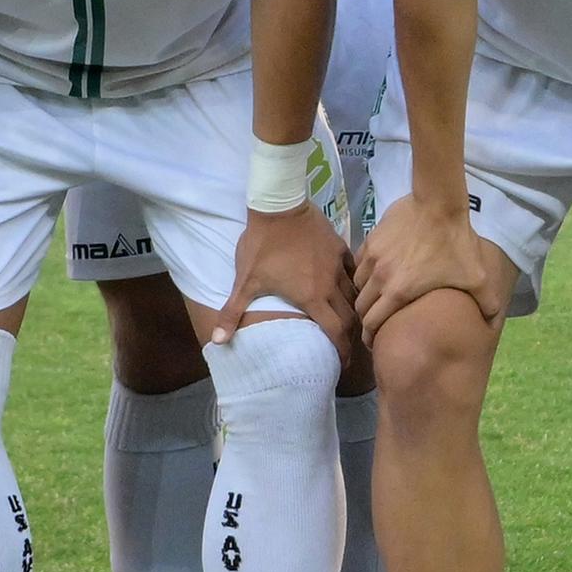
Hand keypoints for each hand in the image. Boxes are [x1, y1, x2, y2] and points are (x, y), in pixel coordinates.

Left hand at [214, 201, 355, 360]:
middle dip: (350, 336)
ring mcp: (337, 264)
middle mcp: (331, 285)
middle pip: (350, 317)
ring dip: (352, 310)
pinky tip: (347, 287)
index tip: (342, 365)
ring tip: (347, 320)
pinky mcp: (339, 247)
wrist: (278, 206)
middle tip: (346, 346)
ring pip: (353, 294)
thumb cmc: (261, 246)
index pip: (335, 333)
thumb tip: (217, 342)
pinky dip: (351, 283)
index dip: (341, 352)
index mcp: (312, 297)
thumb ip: (232, 313)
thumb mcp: (245, 282)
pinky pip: (352, 270)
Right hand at [354, 188, 499, 340]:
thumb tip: (492, 322)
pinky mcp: (371, 239)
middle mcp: (379, 277)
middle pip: (360, 307)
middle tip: (374, 322)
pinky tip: (374, 272)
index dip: (371, 336)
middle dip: (365, 318)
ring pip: (357, 285)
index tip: (374, 341)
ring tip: (374, 297)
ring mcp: (372, 257)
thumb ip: (487, 303)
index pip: (372, 323)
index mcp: (398, 292)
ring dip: (364, 294)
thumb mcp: (476, 277)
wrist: (439, 203)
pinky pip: (359, 263)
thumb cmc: (456, 242)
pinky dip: (364, 272)